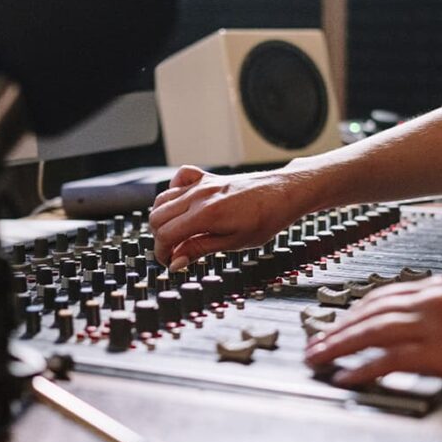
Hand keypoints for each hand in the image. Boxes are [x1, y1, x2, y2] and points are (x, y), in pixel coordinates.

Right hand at [149, 165, 316, 269]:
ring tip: (178, 234)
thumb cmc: (265, 219)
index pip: (166, 234)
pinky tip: (182, 205)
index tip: (169, 263)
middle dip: (160, 238)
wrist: (283, 193)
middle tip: (174, 253)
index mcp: (205, 214)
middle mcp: (198, 195)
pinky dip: (173, 192)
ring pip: (162, 199)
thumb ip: (200, 249)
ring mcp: (201, 184)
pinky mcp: (207, 177)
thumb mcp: (234, 243)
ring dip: (163, 219)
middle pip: (157, 217)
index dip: (162, 253)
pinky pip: (179, 179)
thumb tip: (176, 262)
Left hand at [304, 276, 441, 403]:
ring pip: (373, 332)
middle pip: (370, 311)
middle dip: (336, 328)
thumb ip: (440, 310)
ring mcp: (440, 326)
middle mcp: (436, 300)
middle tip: (313, 343)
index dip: (352, 312)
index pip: (382, 295)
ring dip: (340, 346)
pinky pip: (392, 360)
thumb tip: (410, 321)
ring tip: (318, 359)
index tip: (334, 325)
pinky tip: (348, 377)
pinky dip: (365, 368)